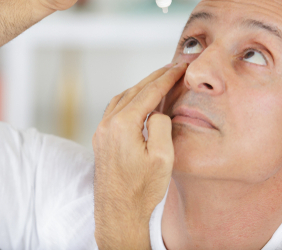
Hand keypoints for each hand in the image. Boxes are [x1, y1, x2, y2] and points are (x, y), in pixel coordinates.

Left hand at [93, 62, 187, 248]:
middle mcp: (107, 124)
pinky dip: (129, 100)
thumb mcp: (163, 157)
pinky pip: (114, 110)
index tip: (181, 67)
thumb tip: (157, 111)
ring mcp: (101, 131)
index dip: (167, 78)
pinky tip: (138, 101)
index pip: (149, 92)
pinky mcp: (100, 140)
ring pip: (122, 98)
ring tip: (158, 81)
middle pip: (134, 91)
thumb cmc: (142, 190)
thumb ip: (162, 125)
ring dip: (141, 87)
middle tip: (172, 67)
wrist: (119, 213)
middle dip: (155, 77)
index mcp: (123, 124)